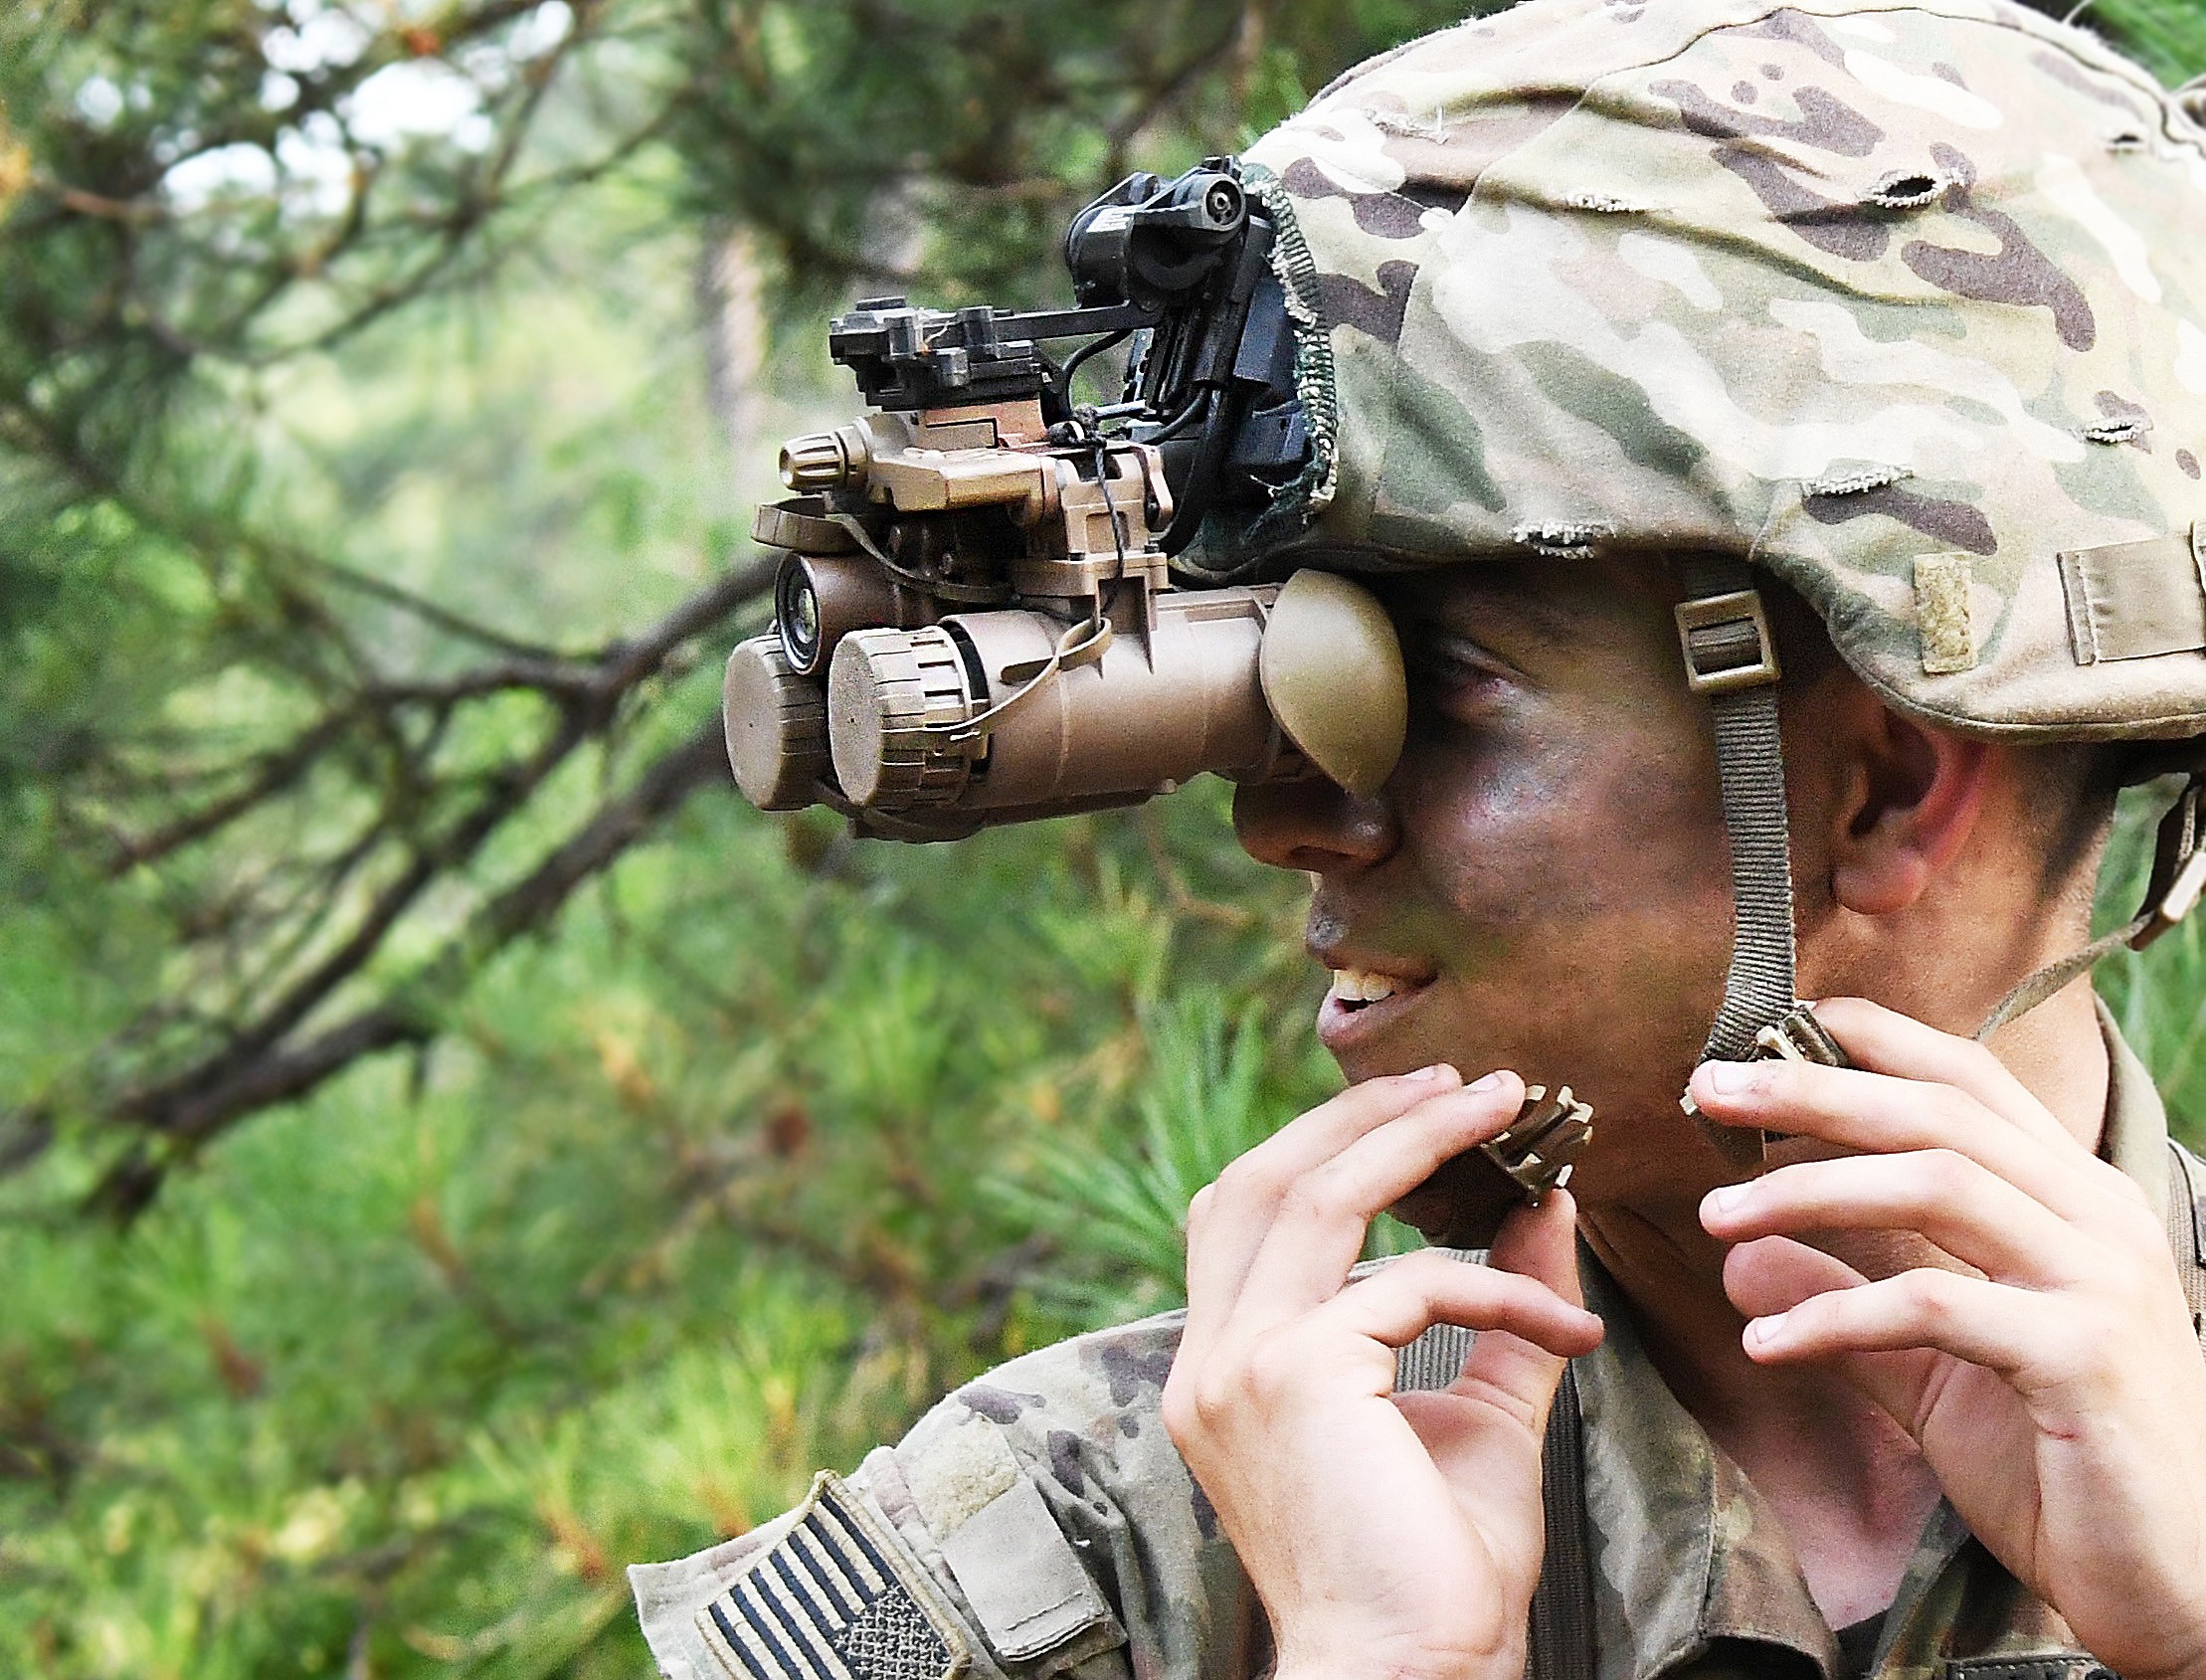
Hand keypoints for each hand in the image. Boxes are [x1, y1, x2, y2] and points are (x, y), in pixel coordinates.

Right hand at [1161, 1065, 1603, 1679]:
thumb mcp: (1477, 1412)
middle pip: (1261, 1178)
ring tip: (1501, 1107)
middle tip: (1465, 1083)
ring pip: (1313, 1196)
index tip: (1422, 1113)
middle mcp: (1210, 1358)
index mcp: (1226, 1368)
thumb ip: (1501, 1307)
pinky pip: (1409, 1286)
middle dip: (1363, 1118)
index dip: (1327, 1148)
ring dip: (1414, 1139)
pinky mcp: (1290, 1375)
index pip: (1244, 1216)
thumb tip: (1544, 1205)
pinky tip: (1568, 1323)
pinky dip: (1497, 1285)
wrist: (1415, 1674)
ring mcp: (1237, 1364)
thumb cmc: (1436, 1567)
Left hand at [1692, 998, 2205, 1679]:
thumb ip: (1845, 1304)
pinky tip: (1765, 1345)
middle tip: (1707, 1089)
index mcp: (2074, 1201)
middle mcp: (2099, 1220)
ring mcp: (2099, 1283)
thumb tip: (1741, 1256)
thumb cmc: (2063, 1468)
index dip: (1869, 1041)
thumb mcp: (1932, 1374)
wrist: (2176, 1586)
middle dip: (1811, 1090)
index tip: (1766, 1030)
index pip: (1969, 1080)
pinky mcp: (2084, 1357)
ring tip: (1715, 1218)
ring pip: (1937, 1185)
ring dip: (1808, 1190)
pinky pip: (1934, 1306)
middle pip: (1937, 1113)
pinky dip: (1836, 1314)